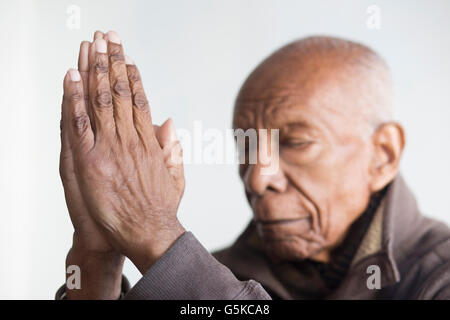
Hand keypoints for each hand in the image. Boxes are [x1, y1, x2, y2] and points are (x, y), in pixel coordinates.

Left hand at [61, 31, 184, 275]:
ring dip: (94, 69)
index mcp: (150, 142)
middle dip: (112, 61)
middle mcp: (131, 138)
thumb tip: (171, 123)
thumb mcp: (176, 176)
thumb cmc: (162, 209)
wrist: (149, 233)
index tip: (127, 57)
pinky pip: (81, 124)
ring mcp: (112, 148)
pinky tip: (71, 76)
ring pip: (101, 100)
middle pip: (119, 92)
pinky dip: (75, 98)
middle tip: (109, 36)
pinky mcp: (93, 161)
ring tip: (91, 43)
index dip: (131, 76)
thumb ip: (173, 149)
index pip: (139, 101)